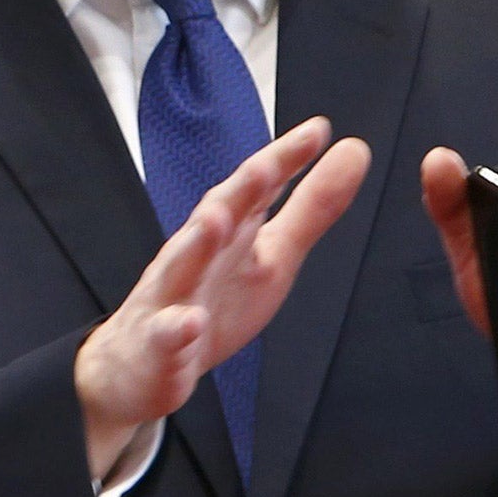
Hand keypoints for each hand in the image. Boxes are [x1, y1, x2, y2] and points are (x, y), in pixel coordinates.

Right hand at [75, 118, 371, 478]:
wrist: (144, 363)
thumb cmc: (210, 301)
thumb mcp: (273, 256)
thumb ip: (312, 208)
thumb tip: (353, 152)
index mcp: (229, 233)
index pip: (255, 190)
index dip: (283, 162)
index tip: (315, 133)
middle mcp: (197, 255)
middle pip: (215, 216)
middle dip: (237, 191)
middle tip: (265, 167)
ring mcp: (172, 298)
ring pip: (181, 266)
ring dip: (197, 243)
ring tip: (216, 222)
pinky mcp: (159, 345)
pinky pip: (165, 336)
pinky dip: (176, 329)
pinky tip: (190, 323)